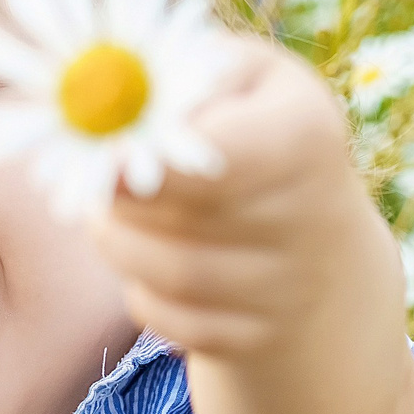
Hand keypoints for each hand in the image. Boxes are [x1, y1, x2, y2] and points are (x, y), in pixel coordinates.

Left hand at [88, 36, 377, 363]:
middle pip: (183, 217)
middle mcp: (310, 216)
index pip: (218, 155)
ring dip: (119, 240)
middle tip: (91, 174)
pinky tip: (148, 258)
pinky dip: (139, 289)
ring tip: (113, 211)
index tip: (101, 155)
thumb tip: (98, 95)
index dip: (148, 160)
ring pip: (167, 272)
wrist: (321, 248)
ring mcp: (288, 288)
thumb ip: (176, 73)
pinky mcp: (255, 339)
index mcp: (306, 133)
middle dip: (120, 196)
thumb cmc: (253, 131)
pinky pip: (165, 316)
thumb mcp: (237, 78)